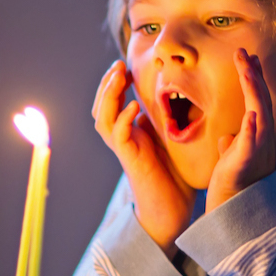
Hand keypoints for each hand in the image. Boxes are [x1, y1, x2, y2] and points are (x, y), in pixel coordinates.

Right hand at [92, 60, 194, 255]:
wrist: (174, 210)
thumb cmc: (175, 178)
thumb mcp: (171, 140)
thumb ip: (165, 121)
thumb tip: (172, 99)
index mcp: (130, 133)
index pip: (111, 102)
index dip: (114, 83)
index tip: (125, 65)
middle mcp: (123, 139)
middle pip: (100, 107)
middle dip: (106, 84)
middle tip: (118, 65)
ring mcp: (124, 149)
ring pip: (102, 119)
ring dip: (109, 96)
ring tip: (118, 78)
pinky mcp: (131, 160)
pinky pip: (119, 136)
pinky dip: (123, 119)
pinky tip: (132, 107)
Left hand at [207, 49, 275, 212]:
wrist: (232, 218)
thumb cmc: (231, 190)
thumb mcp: (231, 163)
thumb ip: (233, 148)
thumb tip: (228, 138)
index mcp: (258, 141)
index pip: (258, 103)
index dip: (254, 80)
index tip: (247, 58)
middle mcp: (262, 145)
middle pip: (262, 104)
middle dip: (254, 77)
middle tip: (244, 53)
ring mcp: (257, 156)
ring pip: (260, 119)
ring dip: (254, 94)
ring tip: (247, 72)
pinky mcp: (245, 169)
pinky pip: (251, 147)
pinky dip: (252, 130)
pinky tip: (251, 114)